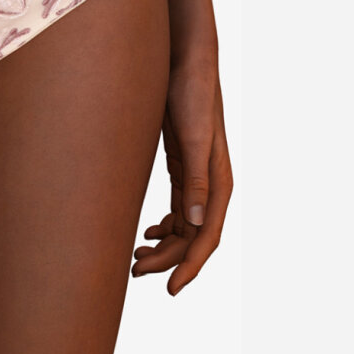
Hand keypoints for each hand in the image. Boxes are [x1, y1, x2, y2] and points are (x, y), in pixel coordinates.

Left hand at [132, 55, 232, 294]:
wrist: (183, 64)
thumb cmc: (191, 95)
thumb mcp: (191, 137)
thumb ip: (195, 180)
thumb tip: (194, 223)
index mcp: (219, 184)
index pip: (206, 237)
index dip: (188, 266)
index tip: (170, 290)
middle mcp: (210, 186)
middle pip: (190, 237)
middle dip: (166, 259)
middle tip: (133, 271)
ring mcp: (195, 177)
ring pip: (182, 225)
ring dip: (162, 245)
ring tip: (134, 259)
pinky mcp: (181, 166)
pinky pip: (176, 207)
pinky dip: (162, 225)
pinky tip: (144, 231)